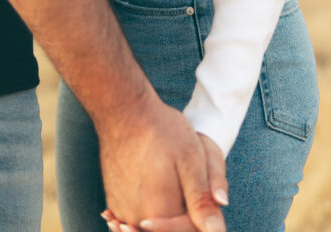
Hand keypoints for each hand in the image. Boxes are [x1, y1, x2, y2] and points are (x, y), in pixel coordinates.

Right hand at [98, 107, 226, 231]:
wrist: (124, 110)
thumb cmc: (161, 130)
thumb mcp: (191, 160)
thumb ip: (202, 200)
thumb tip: (217, 231)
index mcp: (161, 210)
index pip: (185, 229)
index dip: (199, 222)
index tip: (201, 205)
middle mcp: (137, 216)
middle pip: (164, 230)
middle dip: (178, 222)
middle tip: (183, 193)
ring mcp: (121, 207)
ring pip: (144, 226)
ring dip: (160, 220)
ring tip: (166, 201)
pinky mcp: (113, 198)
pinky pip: (129, 217)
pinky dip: (141, 214)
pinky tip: (147, 203)